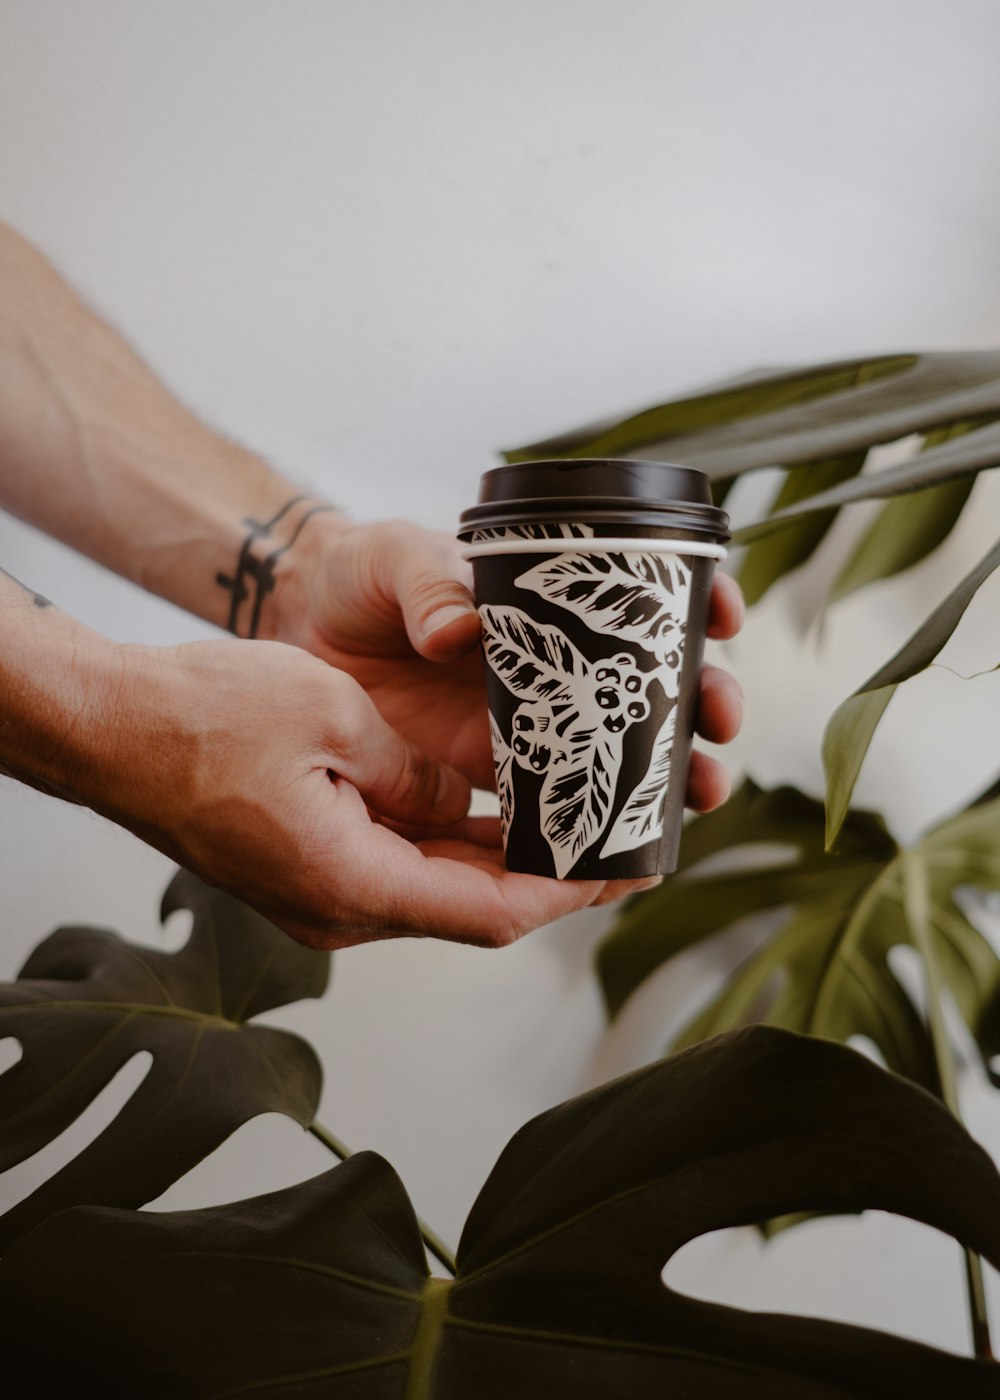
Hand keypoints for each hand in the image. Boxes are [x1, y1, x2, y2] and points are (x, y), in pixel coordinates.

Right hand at [102, 639, 656, 948]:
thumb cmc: (201, 718)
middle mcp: (340, 909)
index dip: (570, 894)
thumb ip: (419, 773)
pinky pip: (400, 863)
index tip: (628, 867)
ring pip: (439, 885)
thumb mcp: (338, 719)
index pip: (492, 912)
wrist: (111, 728)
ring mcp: (321, 893)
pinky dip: (454, 841)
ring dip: (504, 858)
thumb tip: (468, 802)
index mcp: (352, 884)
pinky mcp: (309, 865)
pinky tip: (494, 803)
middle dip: (550, 875)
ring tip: (574, 815)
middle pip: (473, 907)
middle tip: (619, 835)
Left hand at [276, 517, 744, 807]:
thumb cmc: (362, 574)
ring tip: (699, 792)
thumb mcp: (394, 557)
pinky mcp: (494, 774)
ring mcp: (533, 723)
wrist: (304, 627)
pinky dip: (592, 828)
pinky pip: (553, 807)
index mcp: (552, 602)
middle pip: (655, 686)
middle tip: (718, 719)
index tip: (722, 614)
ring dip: (671, 775)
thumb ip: (428, 587)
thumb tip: (462, 633)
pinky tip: (622, 846)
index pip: (645, 598)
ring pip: (622, 753)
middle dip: (704, 704)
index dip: (697, 604)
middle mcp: (560, 665)